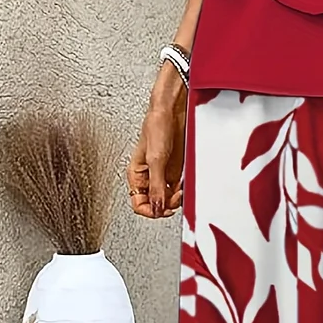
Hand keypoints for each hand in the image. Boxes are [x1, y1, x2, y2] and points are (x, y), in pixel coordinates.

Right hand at [128, 68, 186, 218]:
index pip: (138, 203)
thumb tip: (156, 208)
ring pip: (167, 197)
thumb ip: (156, 186)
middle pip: (154, 203)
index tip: (162, 210)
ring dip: (175, 198)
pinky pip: (177, 188)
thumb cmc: (157, 126)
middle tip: (175, 198)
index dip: (149, 210)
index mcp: (136, 175)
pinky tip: (185, 186)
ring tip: (181, 191)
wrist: (172, 111)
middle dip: (165, 204)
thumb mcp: (155, 159)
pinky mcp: (175, 169)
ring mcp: (162, 173)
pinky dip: (182, 191)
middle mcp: (148, 176)